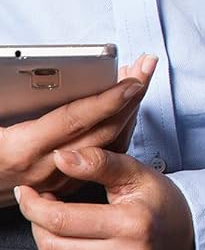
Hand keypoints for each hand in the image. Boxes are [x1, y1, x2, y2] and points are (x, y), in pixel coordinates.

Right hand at [0, 55, 156, 197]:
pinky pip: (102, 156)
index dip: (107, 98)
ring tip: (140, 80)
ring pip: (107, 145)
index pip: (75, 119)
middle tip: (146, 66)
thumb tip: (17, 74)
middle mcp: (44, 166)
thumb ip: (8, 96)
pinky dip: (119, 130)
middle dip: (130, 97)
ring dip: (128, 111)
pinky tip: (126, 109)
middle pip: (101, 130)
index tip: (133, 79)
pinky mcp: (63, 183)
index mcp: (23, 148)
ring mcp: (57, 179)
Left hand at [16, 145, 194, 249]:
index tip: (27, 192)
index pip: (63, 220)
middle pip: (54, 245)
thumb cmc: (163, 202)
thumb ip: (98, 163)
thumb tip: (60, 157)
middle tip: (38, 204)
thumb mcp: (137, 174)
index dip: (35, 206)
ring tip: (55, 221)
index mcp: (132, 223)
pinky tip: (64, 245)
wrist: (191, 237)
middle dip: (37, 222)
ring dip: (47, 240)